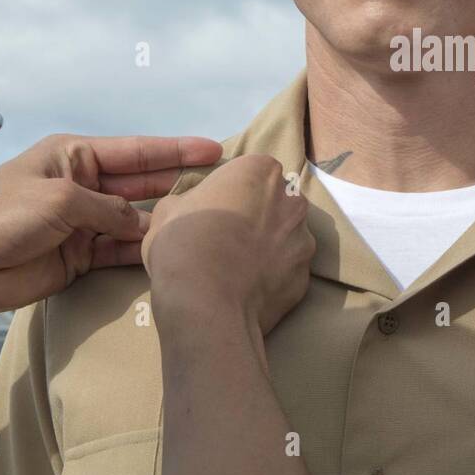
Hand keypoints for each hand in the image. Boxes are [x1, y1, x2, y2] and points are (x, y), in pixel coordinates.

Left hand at [0, 134, 223, 319]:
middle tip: (222, 184)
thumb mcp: (61, 200)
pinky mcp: (79, 257)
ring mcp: (82, 222)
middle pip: (141, 183)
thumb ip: (109, 209)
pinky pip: (120, 251)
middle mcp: (82, 185)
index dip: (176, 150)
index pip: (137, 151)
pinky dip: (143, 251)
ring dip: (165, 221)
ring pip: (134, 219)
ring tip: (207, 219)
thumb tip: (142, 224)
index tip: (215, 149)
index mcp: (73, 156)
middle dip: (179, 182)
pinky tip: (173, 251)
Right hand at [142, 154, 314, 337]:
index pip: (250, 172)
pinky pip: (288, 271)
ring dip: (269, 247)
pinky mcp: (306, 277)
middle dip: (257, 215)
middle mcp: (292, 200)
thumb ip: (191, 200)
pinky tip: (248, 289)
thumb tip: (193, 208)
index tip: (215, 210)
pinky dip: (273, 277)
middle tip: (228, 238)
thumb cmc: (183, 244)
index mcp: (260, 171)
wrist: (206, 303)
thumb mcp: (168, 210)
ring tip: (238, 268)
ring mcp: (304, 240)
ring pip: (287, 237)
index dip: (230, 191)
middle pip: (276, 202)